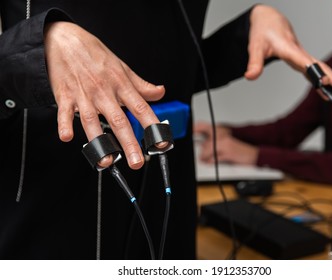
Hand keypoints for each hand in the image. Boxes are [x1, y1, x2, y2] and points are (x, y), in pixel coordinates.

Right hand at [44, 21, 164, 168]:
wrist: (63, 39)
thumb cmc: (94, 54)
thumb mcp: (122, 67)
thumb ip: (141, 85)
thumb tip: (160, 92)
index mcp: (121, 85)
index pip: (141, 108)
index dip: (152, 126)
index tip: (162, 142)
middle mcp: (104, 91)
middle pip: (119, 120)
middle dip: (129, 143)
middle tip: (137, 162)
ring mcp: (84, 95)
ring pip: (92, 120)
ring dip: (99, 141)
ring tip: (106, 161)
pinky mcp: (64, 96)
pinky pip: (64, 112)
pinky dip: (64, 124)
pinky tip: (67, 137)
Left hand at [194, 122, 258, 164]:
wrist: (254, 154)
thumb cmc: (240, 150)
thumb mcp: (227, 144)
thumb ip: (215, 143)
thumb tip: (203, 146)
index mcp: (222, 132)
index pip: (203, 128)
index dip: (194, 130)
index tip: (189, 133)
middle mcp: (223, 136)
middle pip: (206, 142)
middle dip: (202, 151)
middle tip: (201, 156)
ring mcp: (226, 144)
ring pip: (208, 150)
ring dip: (204, 157)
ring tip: (204, 160)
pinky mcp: (229, 153)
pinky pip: (215, 157)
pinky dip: (210, 161)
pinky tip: (210, 162)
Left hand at [245, 5, 331, 101]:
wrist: (269, 20)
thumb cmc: (263, 32)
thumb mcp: (255, 46)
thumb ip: (254, 62)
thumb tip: (250, 77)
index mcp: (290, 49)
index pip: (305, 62)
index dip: (315, 72)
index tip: (326, 82)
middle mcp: (300, 54)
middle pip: (321, 68)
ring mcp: (303, 58)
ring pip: (322, 71)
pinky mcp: (301, 61)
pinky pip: (315, 73)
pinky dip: (323, 84)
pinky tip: (329, 94)